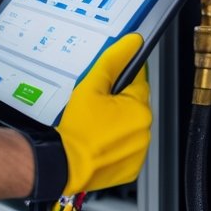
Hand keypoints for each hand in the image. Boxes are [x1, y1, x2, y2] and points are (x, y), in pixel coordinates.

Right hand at [54, 33, 151, 194]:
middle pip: (134, 106)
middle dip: (118, 103)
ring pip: (130, 127)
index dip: (121, 79)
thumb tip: (132, 42)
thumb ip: (112, 61)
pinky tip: (99, 142)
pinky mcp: (131, 168)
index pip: (139, 82)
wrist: (65, 165)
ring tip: (94, 127)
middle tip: (95, 107)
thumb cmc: (77, 129)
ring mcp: (140, 152)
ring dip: (118, 124)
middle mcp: (145, 131)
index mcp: (139, 109)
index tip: (108, 85)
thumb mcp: (91, 87)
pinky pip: (127, 149)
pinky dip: (116, 145)